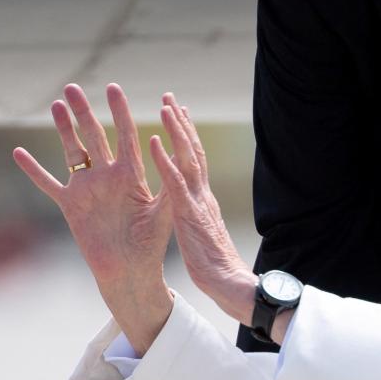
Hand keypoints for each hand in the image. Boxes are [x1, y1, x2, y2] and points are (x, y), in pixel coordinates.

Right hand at [13, 84, 172, 353]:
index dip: (120, 112)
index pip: (126, 136)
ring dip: (63, 130)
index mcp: (132, 175)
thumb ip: (168, 184)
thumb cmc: (152, 244)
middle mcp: (108, 177)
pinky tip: (19, 152)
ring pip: (72, 152)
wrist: (130, 271)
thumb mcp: (163, 211)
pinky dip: (34, 170)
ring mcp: (87, 189)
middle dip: (84, 112)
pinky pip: (48, 184)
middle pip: (94, 137)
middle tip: (73, 87)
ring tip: (56, 105)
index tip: (114, 89)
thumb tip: (172, 154)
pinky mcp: (70, 205)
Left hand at [148, 93, 257, 325]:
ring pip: (187, 159)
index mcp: (203, 199)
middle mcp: (203, 193)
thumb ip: (197, 214)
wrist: (227, 281)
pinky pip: (174, 183)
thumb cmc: (214, 264)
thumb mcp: (201, 232)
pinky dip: (165, 162)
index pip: (196, 160)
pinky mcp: (189, 213)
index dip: (188, 136)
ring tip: (165, 108)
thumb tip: (193, 207)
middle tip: (170, 98)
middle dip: (182, 123)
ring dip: (176, 132)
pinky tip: (153, 143)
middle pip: (194, 151)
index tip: (180, 113)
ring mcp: (197, 201)